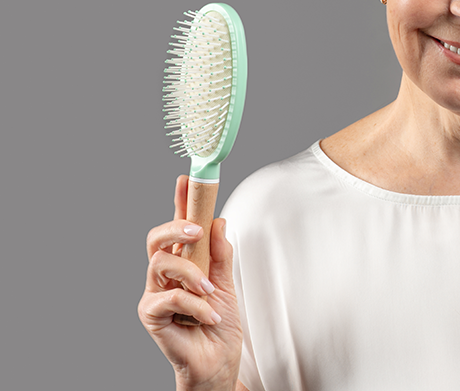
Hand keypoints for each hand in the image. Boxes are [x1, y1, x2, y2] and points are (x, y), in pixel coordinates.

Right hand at [138, 175, 243, 390]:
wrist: (217, 360)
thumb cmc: (220, 323)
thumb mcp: (227, 283)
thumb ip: (220, 253)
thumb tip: (218, 221)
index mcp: (183, 262)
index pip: (178, 227)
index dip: (179, 202)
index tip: (185, 180)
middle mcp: (164, 275)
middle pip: (155, 239)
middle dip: (175, 227)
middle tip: (197, 230)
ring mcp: (154, 293)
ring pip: (161, 264)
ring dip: (191, 274)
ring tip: (211, 292)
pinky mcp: (150, 315)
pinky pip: (170, 298)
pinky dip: (196, 305)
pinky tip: (211, 315)